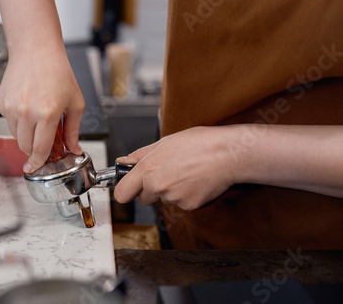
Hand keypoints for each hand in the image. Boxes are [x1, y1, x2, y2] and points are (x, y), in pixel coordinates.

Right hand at [0, 45, 84, 172]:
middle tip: (44, 140)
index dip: (39, 162)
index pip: (40, 149)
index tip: (35, 168)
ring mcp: (10, 107)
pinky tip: (27, 104)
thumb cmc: (58, 73)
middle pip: (25, 146)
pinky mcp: (0, 103)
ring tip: (37, 115)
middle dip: (34, 148)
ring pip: (16, 135)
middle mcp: (26, 112)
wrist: (36, 51)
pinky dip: (17, 120)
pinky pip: (8, 121)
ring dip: (26, 134)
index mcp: (48, 113)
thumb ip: (74, 130)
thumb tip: (74, 149)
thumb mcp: (75, 102)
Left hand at [114, 126, 236, 209]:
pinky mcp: (189, 206)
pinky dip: (186, 195)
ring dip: (171, 190)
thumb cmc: (199, 143)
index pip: (122, 193)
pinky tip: (195, 181)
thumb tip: (122, 162)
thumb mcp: (164, 142)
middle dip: (151, 189)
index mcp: (148, 169)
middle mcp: (157, 186)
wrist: (228, 154)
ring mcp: (173, 198)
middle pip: (144, 198)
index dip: (125, 191)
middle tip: (167, 173)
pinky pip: (181, 204)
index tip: (128, 188)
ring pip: (164, 199)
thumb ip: (139, 155)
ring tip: (186, 172)